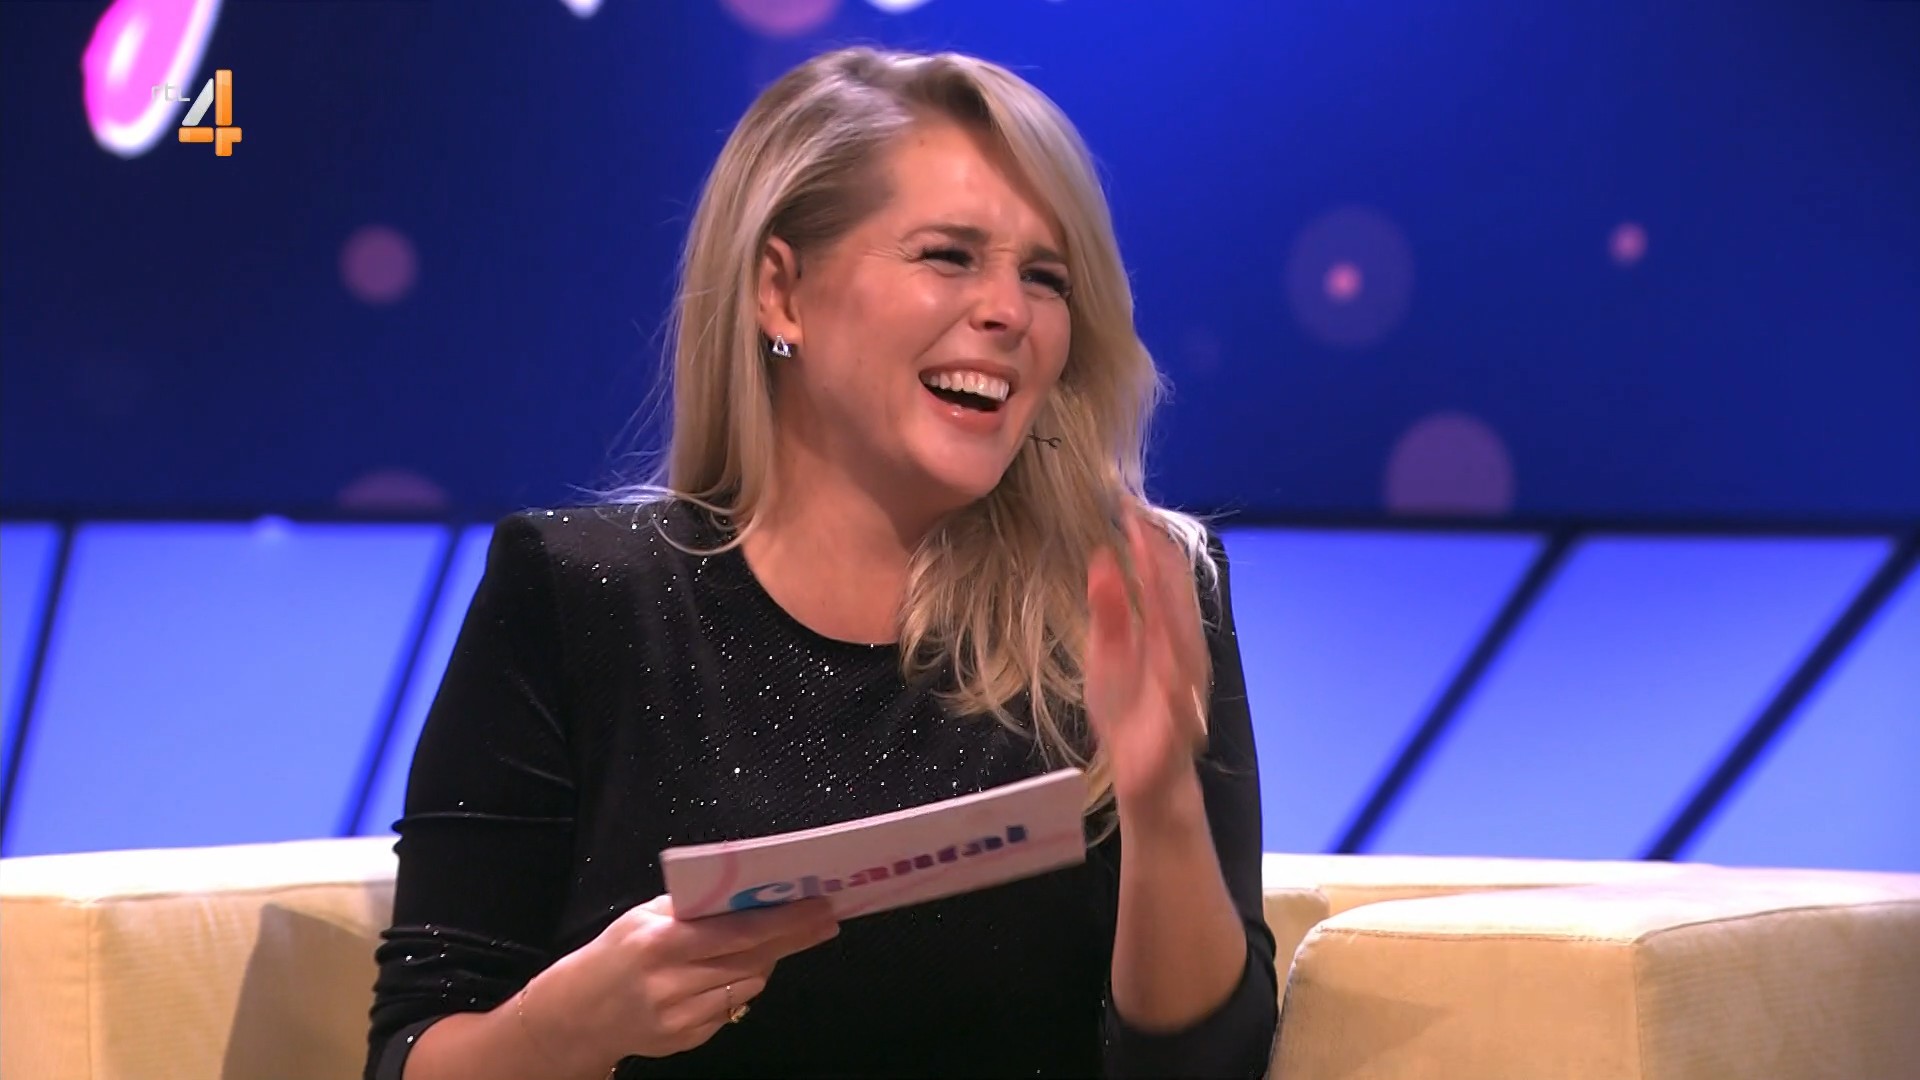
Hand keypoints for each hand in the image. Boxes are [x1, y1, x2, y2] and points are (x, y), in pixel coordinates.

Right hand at [517, 894, 838, 1069]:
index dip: (783, 921)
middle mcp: (671, 983)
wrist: (578, 1014)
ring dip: (765, 963)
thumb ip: (690, 907)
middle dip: (792, 939)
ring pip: (748, 987)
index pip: (737, 932)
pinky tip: (729, 975)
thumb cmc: (615, 954)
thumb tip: (745, 891)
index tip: (818, 908)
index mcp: (661, 942)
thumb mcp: (642, 917)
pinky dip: (739, 989)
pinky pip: (731, 1010)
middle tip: (824, 921)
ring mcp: (680, 1017)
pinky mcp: (686, 1040)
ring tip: (770, 943)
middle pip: (752, 960)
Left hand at [1084, 509, 1211, 813]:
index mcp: (1165, 633)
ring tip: (1153, 555)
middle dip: (1159, 556)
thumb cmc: (1130, 715)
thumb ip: (1108, 609)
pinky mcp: (1179, 718)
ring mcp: (1184, 683)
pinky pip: (1180, 683)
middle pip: (1174, 596)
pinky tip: (1168, 629)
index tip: (1126, 507)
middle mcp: (1182, 651)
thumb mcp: (1107, 654)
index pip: (1159, 580)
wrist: (1147, 779)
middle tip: (1138, 516)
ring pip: (1181, 629)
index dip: (1146, 544)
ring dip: (1168, 591)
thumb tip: (1102, 555)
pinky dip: (1175, 655)